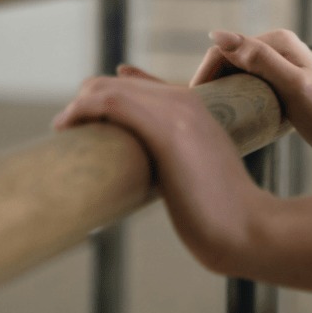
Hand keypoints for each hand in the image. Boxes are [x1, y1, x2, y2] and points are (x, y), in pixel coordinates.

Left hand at [52, 65, 266, 272]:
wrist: (246, 227)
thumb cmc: (222, 214)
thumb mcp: (198, 178)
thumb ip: (180, 168)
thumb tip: (167, 185)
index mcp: (197, 108)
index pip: (142, 87)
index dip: (106, 95)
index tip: (82, 115)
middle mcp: (185, 101)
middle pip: (117, 84)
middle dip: (86, 103)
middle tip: (69, 131)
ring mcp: (177, 112)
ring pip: (108, 88)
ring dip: (78, 106)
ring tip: (65, 130)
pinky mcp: (166, 130)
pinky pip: (110, 102)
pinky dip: (80, 110)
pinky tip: (66, 128)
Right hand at [193, 29, 311, 166]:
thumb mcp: (291, 85)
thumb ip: (259, 59)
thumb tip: (218, 35)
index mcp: (278, 41)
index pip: (226, 49)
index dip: (205, 72)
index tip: (194, 102)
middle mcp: (277, 49)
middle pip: (229, 63)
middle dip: (211, 83)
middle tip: (199, 113)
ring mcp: (280, 69)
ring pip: (237, 77)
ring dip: (222, 93)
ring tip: (210, 118)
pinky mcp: (282, 88)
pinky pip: (249, 90)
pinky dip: (237, 101)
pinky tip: (231, 119)